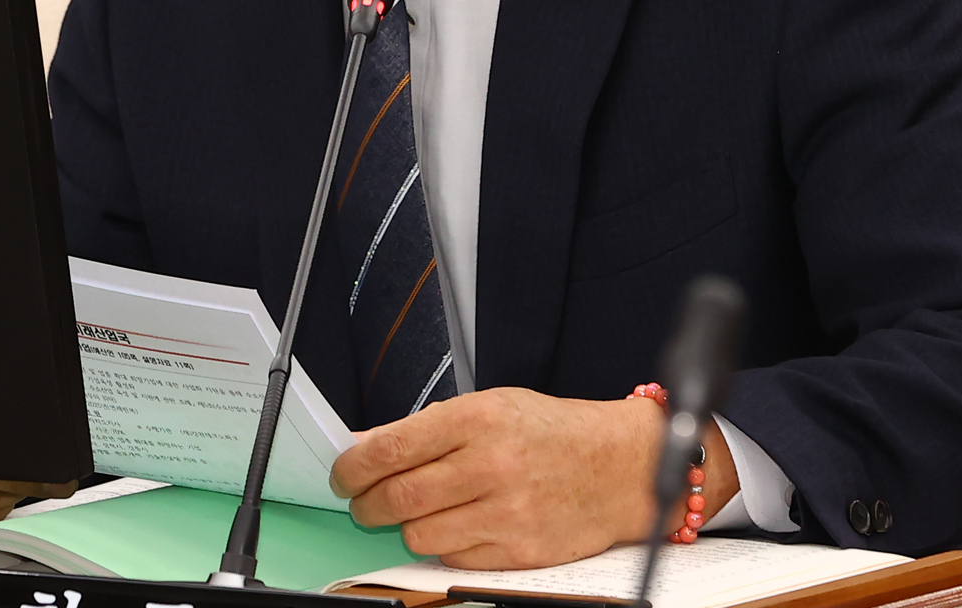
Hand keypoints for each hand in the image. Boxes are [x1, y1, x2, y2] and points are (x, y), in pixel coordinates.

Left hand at [328, 388, 738, 569]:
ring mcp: (505, 512)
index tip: (342, 474)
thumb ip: (427, 428)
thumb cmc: (553, 432)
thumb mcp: (489, 406)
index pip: (389, 448)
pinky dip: (443, 544)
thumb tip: (366, 447)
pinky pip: (452, 556)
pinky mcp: (518, 551)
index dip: (352, 467)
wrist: (619, 467)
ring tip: (411, 511)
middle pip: (397, 497)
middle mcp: (490, 464)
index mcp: (477, 419)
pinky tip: (454, 525)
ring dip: (403, 526)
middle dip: (367, 503)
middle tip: (363, 500)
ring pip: (419, 533)